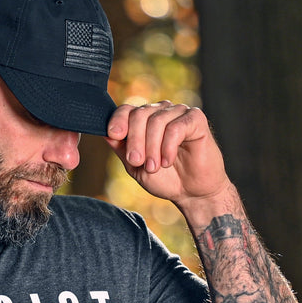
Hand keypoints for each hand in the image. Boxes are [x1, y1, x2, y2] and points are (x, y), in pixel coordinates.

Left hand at [106, 101, 231, 216]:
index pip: (126, 110)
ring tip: (154, 167)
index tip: (115, 136)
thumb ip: (122, 149)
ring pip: (157, 121)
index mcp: (144, 120)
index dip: (118, 121)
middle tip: (138, 162)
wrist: (191, 192)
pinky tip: (168, 160)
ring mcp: (179, 113)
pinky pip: (176, 127)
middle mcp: (160, 112)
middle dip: (135, 141)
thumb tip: (105, 133)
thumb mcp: (136, 166)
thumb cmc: (164, 178)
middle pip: (140, 114)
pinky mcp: (196, 119)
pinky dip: (168, 146)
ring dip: (152, 147)